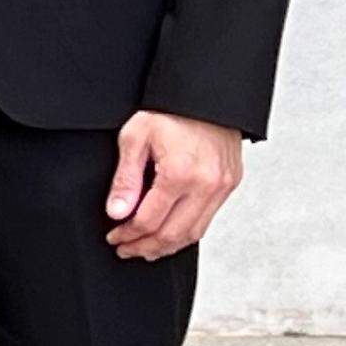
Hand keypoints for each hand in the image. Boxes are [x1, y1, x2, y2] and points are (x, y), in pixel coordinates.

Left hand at [106, 107, 244, 260]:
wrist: (207, 96)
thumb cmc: (170, 111)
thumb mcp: (135, 137)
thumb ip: (126, 178)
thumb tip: (117, 212)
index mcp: (179, 173)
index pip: (149, 220)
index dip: (128, 234)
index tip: (114, 237)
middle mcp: (206, 185)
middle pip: (173, 235)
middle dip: (145, 247)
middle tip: (126, 249)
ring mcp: (222, 187)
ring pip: (193, 234)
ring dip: (167, 246)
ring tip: (146, 248)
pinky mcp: (230, 185)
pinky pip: (207, 220)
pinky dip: (186, 233)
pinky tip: (169, 233)